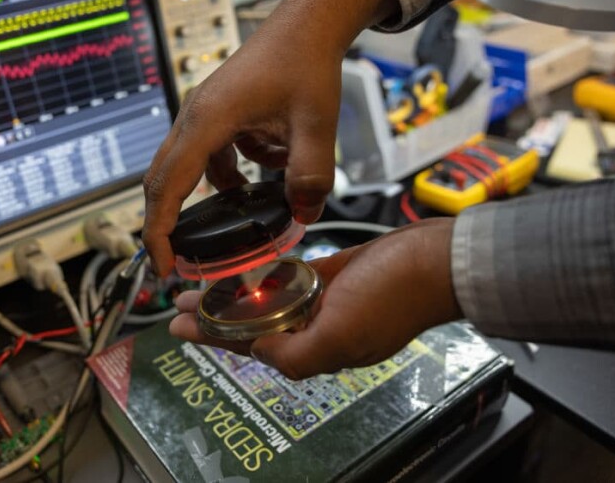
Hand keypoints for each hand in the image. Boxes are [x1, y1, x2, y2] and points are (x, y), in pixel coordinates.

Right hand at [142, 0, 396, 275]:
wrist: (307, 24)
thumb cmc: (305, 62)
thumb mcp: (316, 125)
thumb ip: (311, 176)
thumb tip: (302, 216)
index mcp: (208, 120)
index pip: (169, 185)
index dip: (159, 231)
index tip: (160, 265)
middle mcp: (194, 117)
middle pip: (163, 180)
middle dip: (170, 223)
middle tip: (181, 261)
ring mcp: (202, 114)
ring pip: (191, 168)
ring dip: (219, 191)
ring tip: (251, 205)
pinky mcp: (215, 115)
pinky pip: (212, 155)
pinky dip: (233, 171)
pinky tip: (269, 164)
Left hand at [169, 219, 461, 379]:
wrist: (437, 260)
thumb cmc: (394, 296)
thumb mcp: (341, 336)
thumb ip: (295, 354)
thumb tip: (258, 353)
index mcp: (316, 349)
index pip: (251, 346)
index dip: (212, 337)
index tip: (177, 327)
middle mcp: (317, 329)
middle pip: (253, 323)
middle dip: (215, 315)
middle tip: (180, 303)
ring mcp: (326, 301)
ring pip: (270, 300)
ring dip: (238, 293)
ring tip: (206, 285)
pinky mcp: (336, 274)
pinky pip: (295, 278)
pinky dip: (272, 276)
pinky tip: (250, 271)